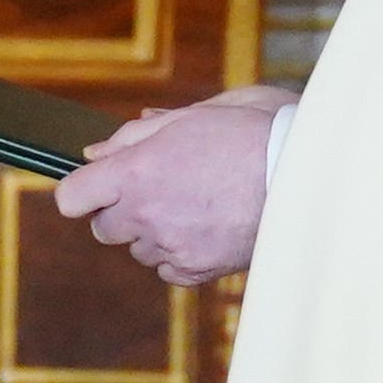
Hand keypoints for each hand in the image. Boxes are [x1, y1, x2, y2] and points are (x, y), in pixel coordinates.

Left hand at [51, 85, 291, 287]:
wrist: (310, 172)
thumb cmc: (256, 131)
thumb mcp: (195, 113)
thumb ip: (136, 136)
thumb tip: (97, 153)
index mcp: (137, 170)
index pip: (71, 197)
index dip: (83, 190)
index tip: (99, 185)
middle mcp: (147, 213)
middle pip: (103, 228)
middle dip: (122, 210)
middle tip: (162, 187)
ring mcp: (173, 246)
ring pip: (139, 249)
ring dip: (155, 232)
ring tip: (197, 204)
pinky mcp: (199, 270)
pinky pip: (170, 270)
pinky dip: (181, 254)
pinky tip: (208, 228)